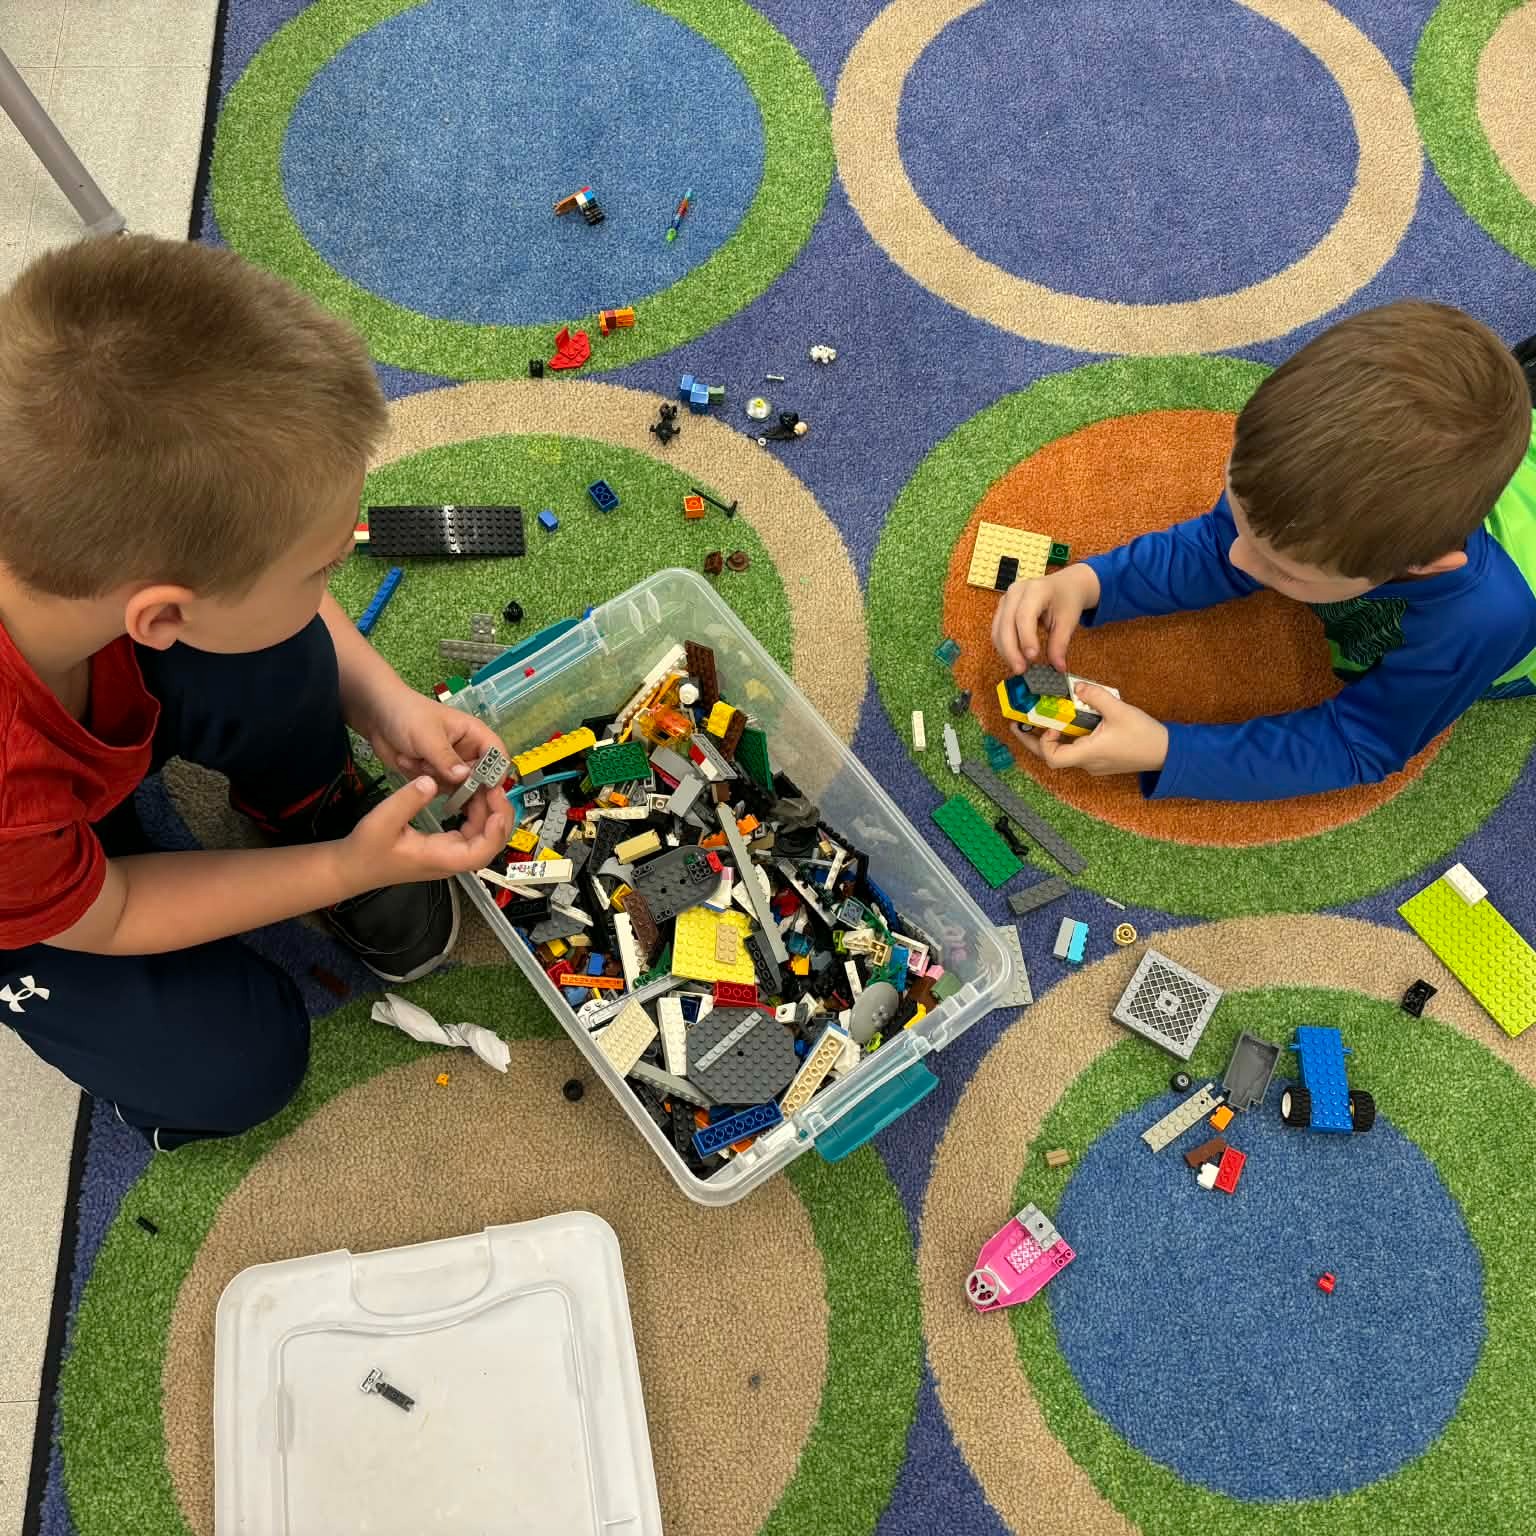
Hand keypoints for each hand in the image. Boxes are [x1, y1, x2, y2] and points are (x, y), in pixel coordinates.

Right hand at [337, 775, 509, 893]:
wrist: (352, 867)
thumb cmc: (366, 849)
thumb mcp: (382, 820)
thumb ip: (408, 800)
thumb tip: (431, 782)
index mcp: (440, 858)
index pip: (480, 853)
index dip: (495, 831)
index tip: (496, 804)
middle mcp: (450, 859)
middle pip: (489, 844)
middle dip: (498, 815)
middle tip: (494, 786)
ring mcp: (449, 854)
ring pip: (482, 836)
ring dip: (488, 812)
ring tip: (484, 785)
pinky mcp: (444, 847)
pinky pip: (470, 831)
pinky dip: (476, 813)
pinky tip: (470, 794)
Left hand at [355, 682, 512, 836]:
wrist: (376, 715)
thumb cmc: (407, 715)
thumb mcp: (427, 735)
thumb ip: (446, 758)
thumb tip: (465, 778)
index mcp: (475, 735)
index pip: (497, 756)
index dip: (496, 773)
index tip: (486, 790)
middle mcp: (467, 752)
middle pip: (481, 778)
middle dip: (464, 784)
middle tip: (444, 783)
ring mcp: (451, 766)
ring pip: (457, 787)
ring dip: (435, 779)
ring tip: (415, 760)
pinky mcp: (435, 775)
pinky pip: (438, 789)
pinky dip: (422, 781)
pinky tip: (407, 762)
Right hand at [992, 563, 1100, 674]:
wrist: (1064, 586)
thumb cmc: (1066, 599)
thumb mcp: (1069, 620)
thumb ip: (1060, 644)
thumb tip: (1057, 667)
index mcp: (1035, 589)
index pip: (1024, 615)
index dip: (1026, 637)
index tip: (1032, 657)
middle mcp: (1015, 592)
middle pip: (1006, 623)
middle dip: (1011, 649)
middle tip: (1021, 669)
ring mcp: (1005, 600)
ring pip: (997, 630)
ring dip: (1006, 651)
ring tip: (1019, 667)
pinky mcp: (1002, 610)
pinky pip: (997, 631)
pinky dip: (1004, 647)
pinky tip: (1015, 658)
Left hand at [1011, 684, 1168, 777]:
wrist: (1167, 753)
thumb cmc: (1145, 735)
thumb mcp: (1119, 710)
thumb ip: (1095, 696)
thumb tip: (1077, 687)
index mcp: (1088, 753)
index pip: (1052, 758)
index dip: (1043, 742)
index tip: (1050, 724)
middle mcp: (1087, 763)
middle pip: (1052, 757)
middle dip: (1034, 740)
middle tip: (1020, 725)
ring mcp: (1093, 764)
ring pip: (1065, 753)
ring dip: (1053, 738)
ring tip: (1045, 720)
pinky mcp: (1100, 761)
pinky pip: (1077, 751)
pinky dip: (1069, 738)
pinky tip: (1072, 723)